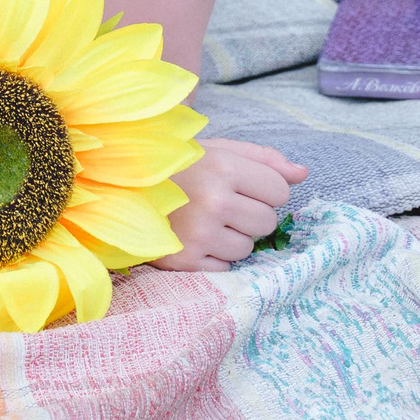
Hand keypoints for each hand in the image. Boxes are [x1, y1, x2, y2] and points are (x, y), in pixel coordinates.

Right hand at [157, 138, 305, 270]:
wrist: (117, 188)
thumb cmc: (176, 168)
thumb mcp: (217, 151)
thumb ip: (262, 159)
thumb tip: (302, 173)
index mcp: (223, 167)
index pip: (280, 191)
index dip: (264, 190)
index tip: (240, 186)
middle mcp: (213, 201)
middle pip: (267, 223)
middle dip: (250, 216)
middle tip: (220, 205)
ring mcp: (198, 234)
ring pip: (247, 249)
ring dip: (231, 238)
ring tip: (203, 222)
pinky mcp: (185, 261)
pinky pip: (225, 268)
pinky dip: (213, 257)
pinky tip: (193, 239)